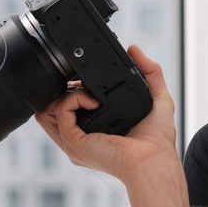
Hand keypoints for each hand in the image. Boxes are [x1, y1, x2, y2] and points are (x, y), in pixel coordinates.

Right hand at [33, 43, 178, 183]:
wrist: (153, 158)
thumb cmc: (157, 140)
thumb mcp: (157, 98)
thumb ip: (150, 72)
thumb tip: (134, 49)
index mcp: (96, 129)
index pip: (69, 109)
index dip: (71, 90)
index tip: (82, 79)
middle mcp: (82, 136)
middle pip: (52, 109)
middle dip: (62, 90)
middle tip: (82, 85)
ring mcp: (75, 140)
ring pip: (49, 108)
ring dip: (66, 92)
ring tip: (89, 94)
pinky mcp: (74, 141)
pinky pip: (60, 110)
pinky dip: (74, 98)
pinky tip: (93, 100)